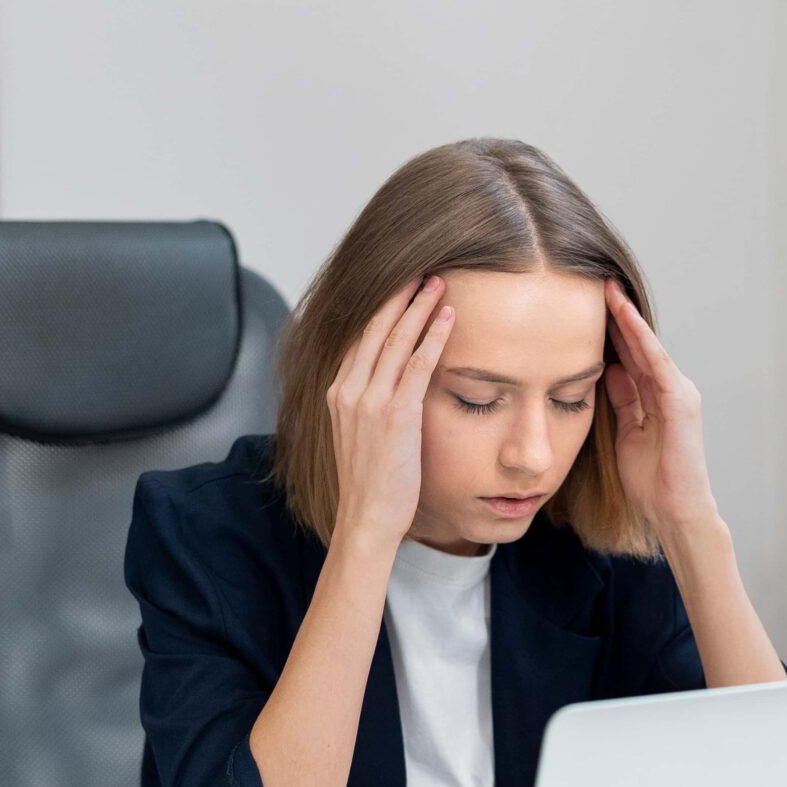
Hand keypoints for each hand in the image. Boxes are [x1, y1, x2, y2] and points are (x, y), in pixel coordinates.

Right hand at [327, 277, 453, 550]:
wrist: (366, 517)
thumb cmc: (369, 482)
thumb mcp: (359, 434)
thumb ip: (367, 404)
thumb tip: (386, 386)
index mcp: (338, 392)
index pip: (360, 337)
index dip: (381, 308)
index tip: (400, 287)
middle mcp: (349, 390)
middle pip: (375, 328)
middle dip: (399, 296)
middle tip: (420, 270)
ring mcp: (369, 401)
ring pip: (395, 339)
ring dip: (418, 307)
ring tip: (437, 282)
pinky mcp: (395, 415)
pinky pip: (416, 366)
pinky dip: (432, 338)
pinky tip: (447, 318)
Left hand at [603, 280, 719, 536]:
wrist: (675, 511)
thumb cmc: (652, 481)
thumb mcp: (627, 432)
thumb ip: (622, 400)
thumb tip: (608, 369)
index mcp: (656, 397)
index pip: (630, 355)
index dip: (611, 329)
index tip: (588, 304)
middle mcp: (670, 389)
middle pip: (638, 344)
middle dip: (618, 313)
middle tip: (596, 281)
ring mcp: (678, 392)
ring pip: (647, 346)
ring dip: (628, 317)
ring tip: (608, 288)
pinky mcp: (680, 401)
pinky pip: (656, 363)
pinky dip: (641, 339)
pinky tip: (625, 317)